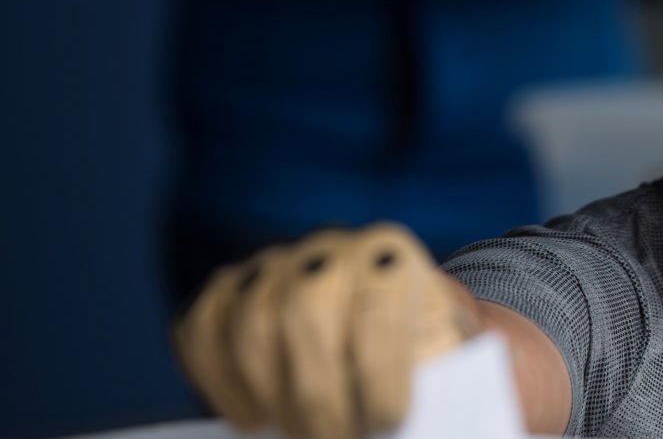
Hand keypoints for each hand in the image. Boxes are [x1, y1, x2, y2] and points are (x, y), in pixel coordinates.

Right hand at [172, 223, 479, 438]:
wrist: (397, 320)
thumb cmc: (426, 347)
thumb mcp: (452, 353)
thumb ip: (438, 374)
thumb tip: (422, 419)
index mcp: (392, 254)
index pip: (377, 305)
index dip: (378, 373)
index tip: (388, 422)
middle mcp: (329, 249)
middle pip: (307, 310)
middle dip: (318, 393)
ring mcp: (273, 265)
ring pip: (252, 323)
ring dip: (272, 394)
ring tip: (300, 435)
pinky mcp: (229, 290)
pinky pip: (202, 327)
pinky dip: (218, 380)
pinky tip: (252, 418)